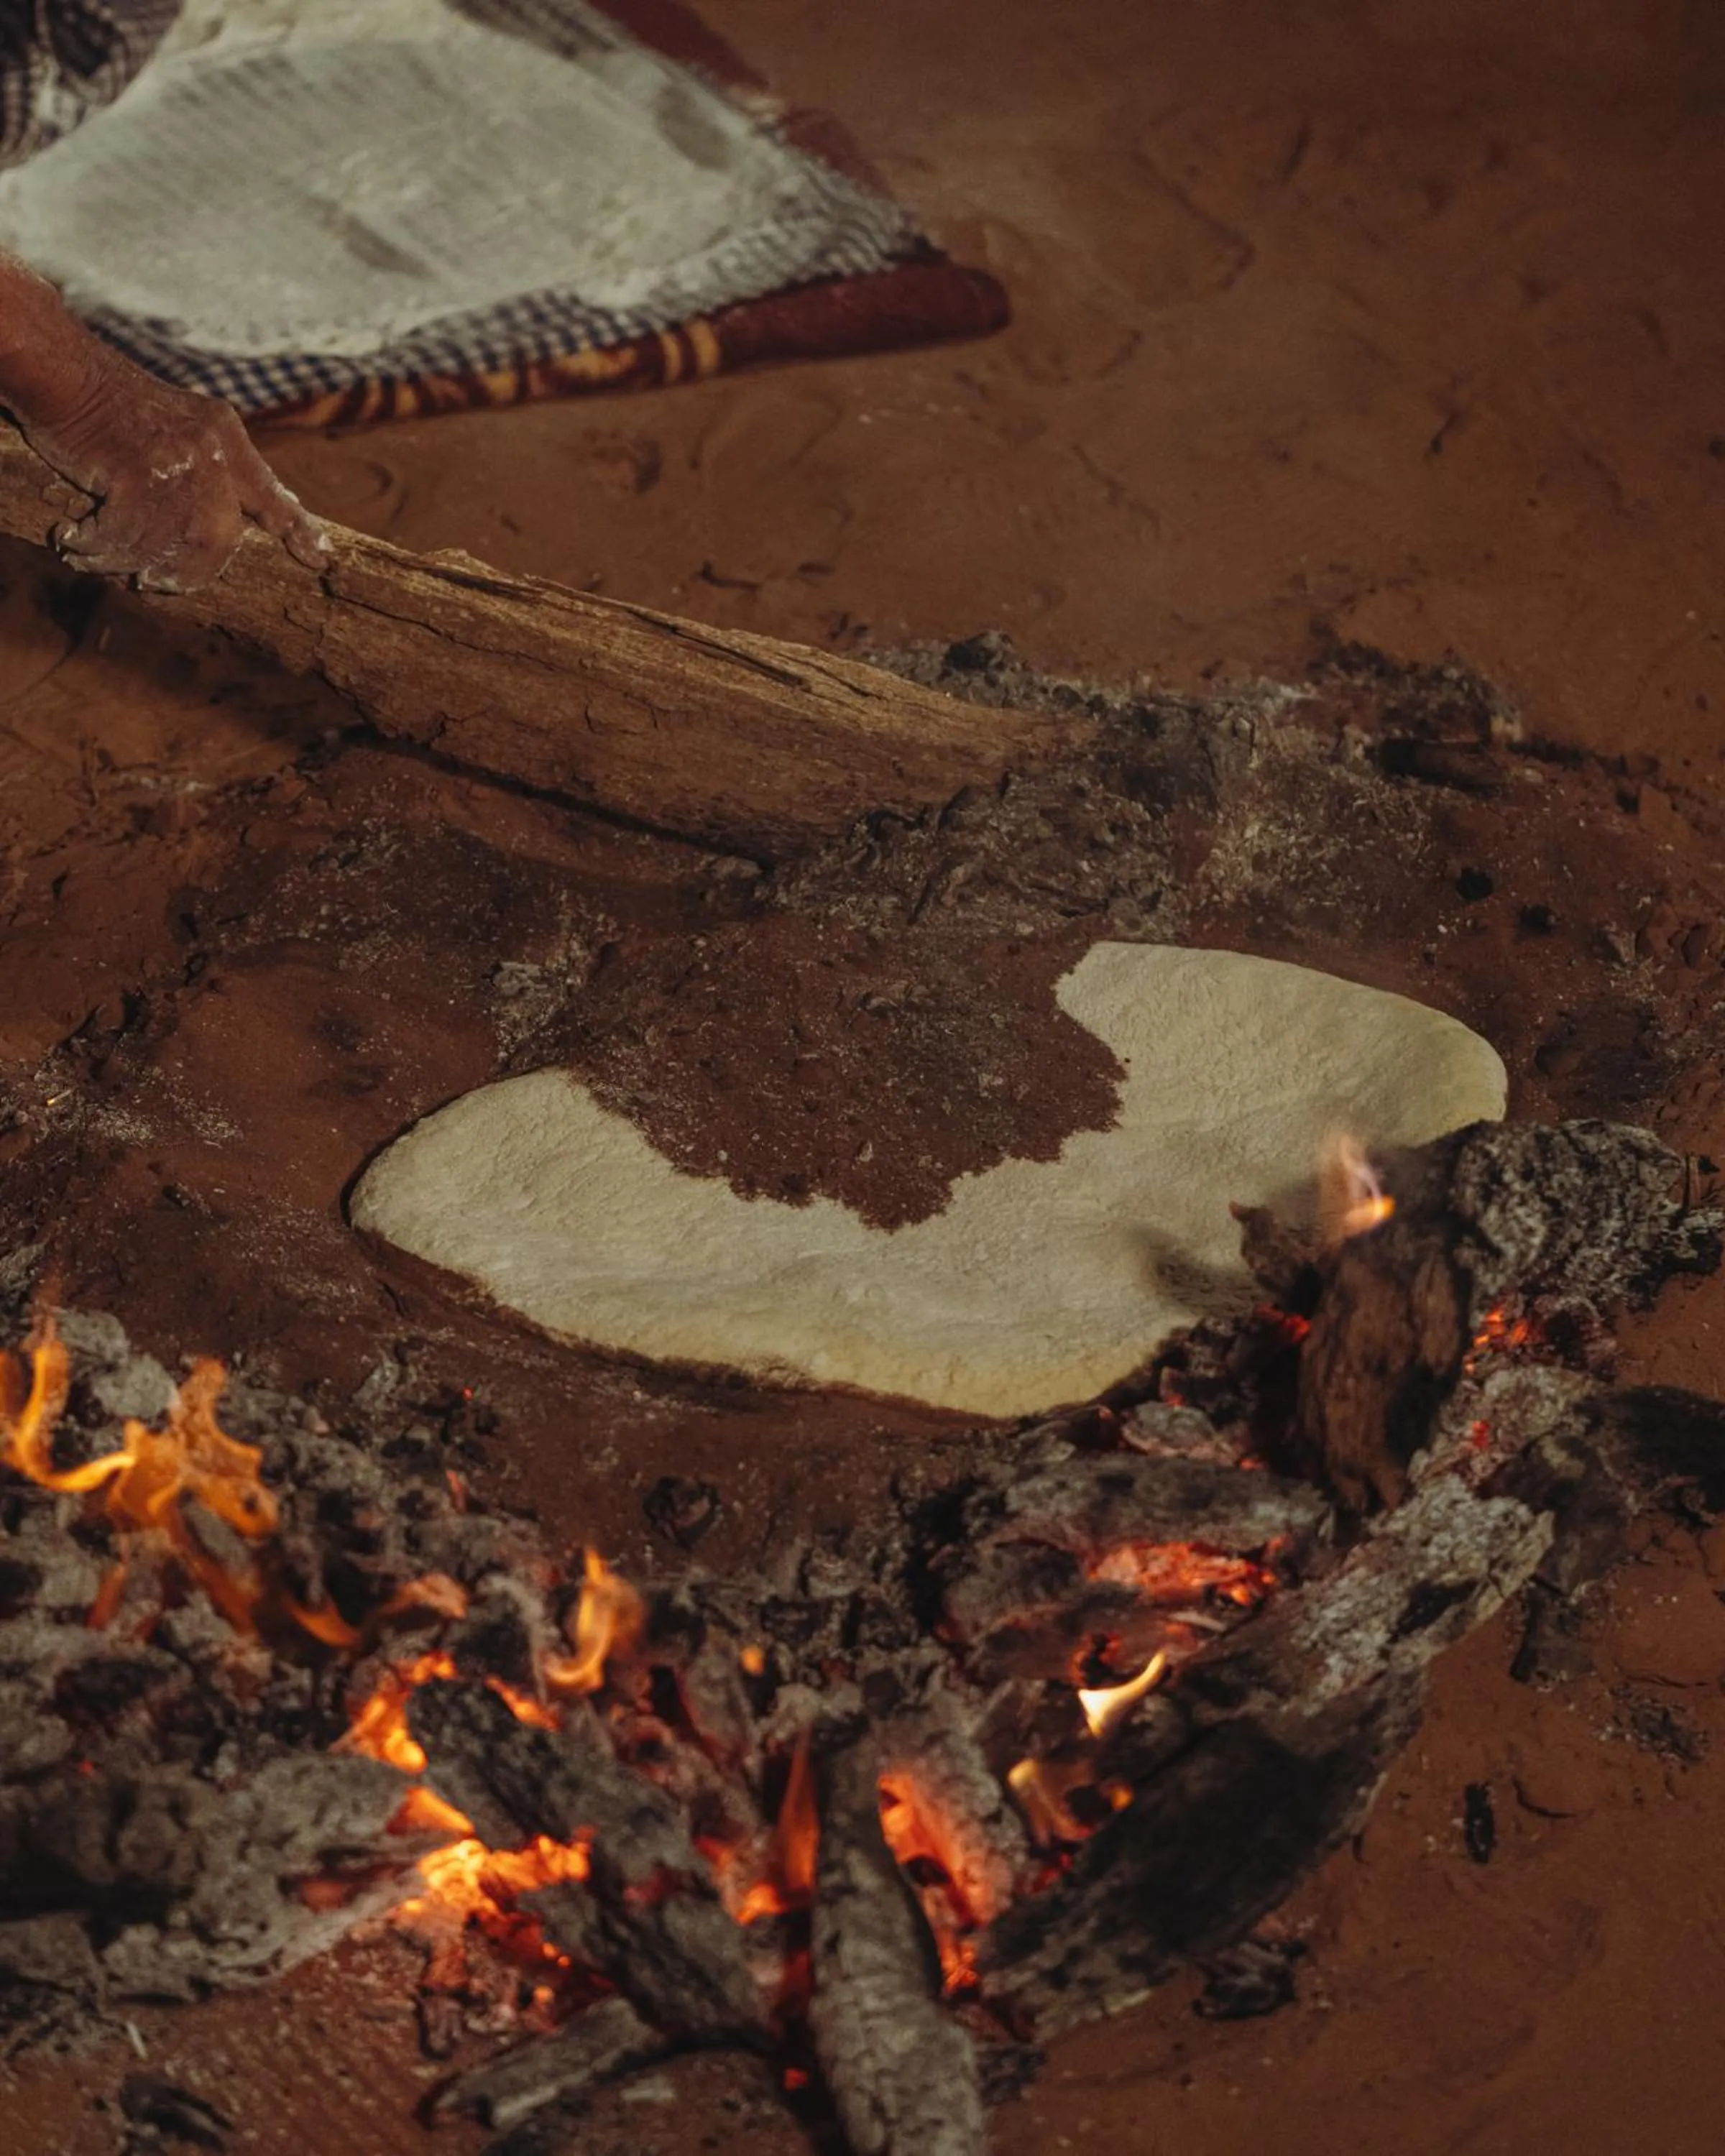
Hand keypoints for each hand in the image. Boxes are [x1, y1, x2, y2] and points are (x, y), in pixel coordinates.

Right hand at [27, 356, 328, 592]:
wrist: (66, 372)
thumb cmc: (116, 406)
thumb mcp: (184, 425)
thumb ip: (215, 466)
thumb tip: (241, 519)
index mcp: (225, 436)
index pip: (270, 493)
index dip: (297, 529)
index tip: (321, 560)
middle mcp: (210, 451)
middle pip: (219, 539)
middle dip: (190, 573)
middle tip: (160, 586)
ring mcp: (177, 462)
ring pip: (171, 544)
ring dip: (132, 563)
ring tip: (105, 564)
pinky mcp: (136, 473)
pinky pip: (126, 535)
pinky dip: (99, 548)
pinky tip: (76, 544)